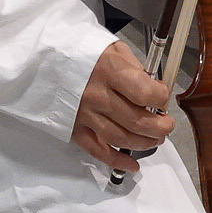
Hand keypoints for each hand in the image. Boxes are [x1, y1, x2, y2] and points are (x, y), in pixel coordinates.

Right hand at [69, 40, 175, 171]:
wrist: (45, 59)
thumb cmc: (82, 52)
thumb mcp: (112, 47)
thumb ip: (135, 67)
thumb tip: (154, 88)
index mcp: (109, 71)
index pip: (145, 93)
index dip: (161, 98)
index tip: (163, 96)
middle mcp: (97, 95)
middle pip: (137, 121)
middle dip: (160, 127)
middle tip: (167, 124)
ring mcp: (85, 115)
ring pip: (121, 139)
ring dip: (144, 143)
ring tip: (155, 139)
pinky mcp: (75, 128)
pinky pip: (98, 151)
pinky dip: (117, 161)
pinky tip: (132, 165)